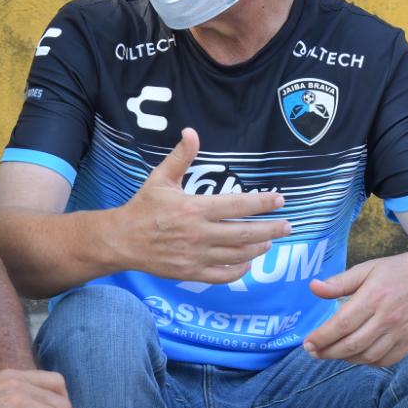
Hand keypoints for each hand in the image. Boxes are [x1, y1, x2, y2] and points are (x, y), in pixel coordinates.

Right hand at [114, 128, 290, 282]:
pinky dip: (240, 270)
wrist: (121, 240)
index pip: (237, 205)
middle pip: (245, 233)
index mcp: (194, 208)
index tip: (279, 200)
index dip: (262, 203)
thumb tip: (191, 132)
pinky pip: (223, 275)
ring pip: (238, 255)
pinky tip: (247, 262)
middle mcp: (198, 233)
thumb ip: (180, 157)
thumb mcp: (160, 179)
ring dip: (259, 248)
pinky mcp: (190, 272)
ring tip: (270, 241)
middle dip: (271, 229)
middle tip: (287, 225)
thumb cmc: (143, 207)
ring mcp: (195, 256)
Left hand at [303, 251, 407, 366]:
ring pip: (368, 356)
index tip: (308, 343)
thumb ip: (339, 282)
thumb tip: (313, 288)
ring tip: (332, 353)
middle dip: (328, 352)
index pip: (342, 324)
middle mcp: (387, 318)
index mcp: (373, 297)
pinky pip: (386, 360)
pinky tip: (356, 356)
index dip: (322, 337)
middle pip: (352, 345)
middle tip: (314, 352)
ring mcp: (401, 332)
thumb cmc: (396, 271)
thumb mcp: (366, 269)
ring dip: (346, 359)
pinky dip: (368, 362)